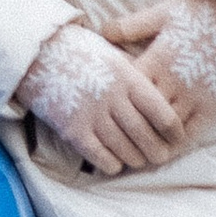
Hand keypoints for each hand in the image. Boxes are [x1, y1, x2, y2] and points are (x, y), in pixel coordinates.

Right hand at [17, 17, 187, 175]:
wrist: (37, 52)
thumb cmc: (80, 52)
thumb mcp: (113, 55)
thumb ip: (135, 77)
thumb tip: (160, 97)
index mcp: (128, 78)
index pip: (163, 114)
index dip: (175, 132)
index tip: (177, 138)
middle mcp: (113, 98)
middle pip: (146, 137)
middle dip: (158, 152)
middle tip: (161, 156)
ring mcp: (92, 115)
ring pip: (125, 151)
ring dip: (136, 160)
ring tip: (139, 159)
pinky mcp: (73, 130)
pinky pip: (101, 157)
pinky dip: (112, 164)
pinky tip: (114, 162)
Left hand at [102, 0, 215, 140]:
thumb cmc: (199, 13)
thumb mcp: (161, 13)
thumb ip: (130, 26)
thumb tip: (101, 33)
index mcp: (158, 59)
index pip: (126, 88)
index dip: (112, 99)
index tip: (101, 107)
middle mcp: (174, 82)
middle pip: (142, 114)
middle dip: (126, 125)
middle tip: (111, 136)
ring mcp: (194, 96)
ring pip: (164, 128)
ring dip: (148, 139)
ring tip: (132, 149)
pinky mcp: (213, 106)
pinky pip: (191, 133)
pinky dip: (175, 144)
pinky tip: (163, 149)